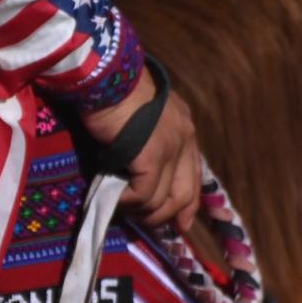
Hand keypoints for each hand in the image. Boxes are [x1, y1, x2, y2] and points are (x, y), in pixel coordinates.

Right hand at [80, 68, 200, 231]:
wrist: (106, 77)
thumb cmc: (116, 91)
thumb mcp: (142, 115)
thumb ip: (150, 139)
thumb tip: (140, 171)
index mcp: (185, 128)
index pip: (195, 177)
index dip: (188, 206)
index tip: (180, 225)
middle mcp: (184, 139)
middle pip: (183, 195)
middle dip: (164, 216)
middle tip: (144, 223)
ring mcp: (170, 149)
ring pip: (161, 201)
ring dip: (139, 210)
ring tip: (120, 203)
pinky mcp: (151, 157)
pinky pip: (143, 195)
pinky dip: (127, 201)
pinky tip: (113, 195)